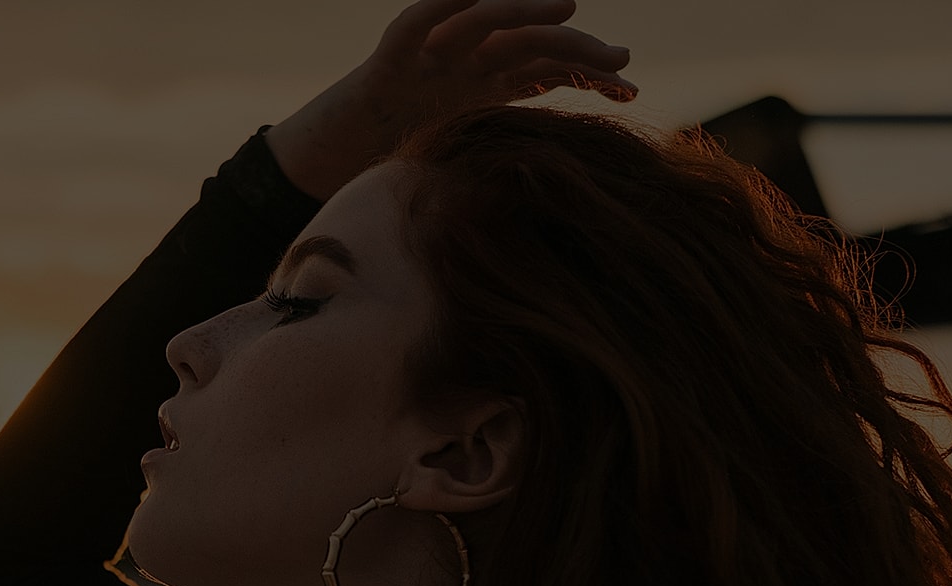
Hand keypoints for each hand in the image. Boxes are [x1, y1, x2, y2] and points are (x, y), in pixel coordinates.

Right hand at [265, 0, 635, 200]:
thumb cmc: (385, 175)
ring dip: (526, 13)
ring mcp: (427, 60)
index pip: (548, 73)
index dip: (589, 77)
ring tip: (569, 8)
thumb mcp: (458, 176)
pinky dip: (446, 3)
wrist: (320, 165)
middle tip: (621, 61)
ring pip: (484, 22)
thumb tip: (555, 200)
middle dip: (576, 48)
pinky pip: (418, 21)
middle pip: (530, 45)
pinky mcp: (386, 62)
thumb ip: (499, 174)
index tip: (630, 95)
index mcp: (483, 94)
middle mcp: (462, 68)